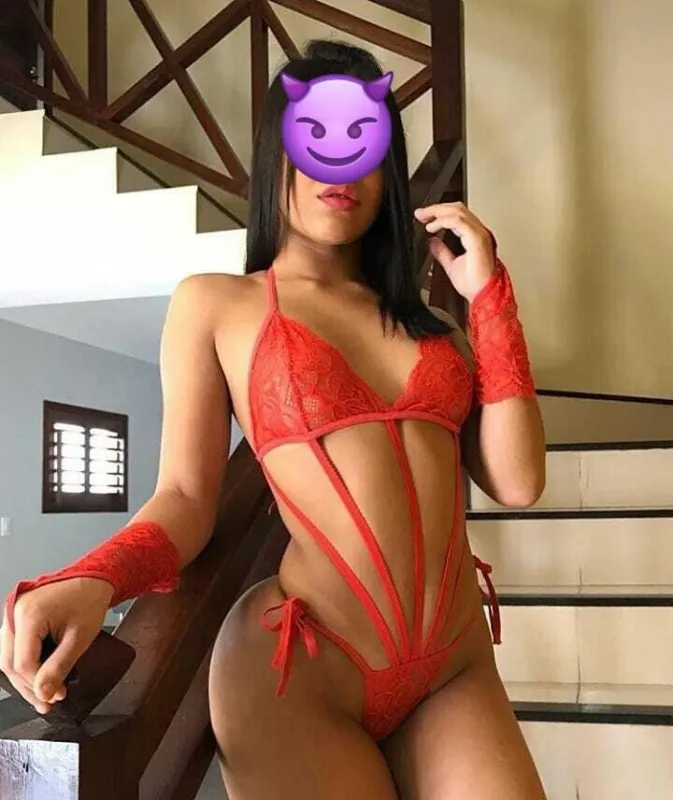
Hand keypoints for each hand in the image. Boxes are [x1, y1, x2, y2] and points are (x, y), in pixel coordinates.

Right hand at [0, 577, 113, 712]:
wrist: (93, 579)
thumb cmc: (88, 600)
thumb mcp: (79, 638)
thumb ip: (59, 667)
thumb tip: (43, 693)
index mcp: (28, 615)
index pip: (23, 663)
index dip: (38, 684)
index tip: (55, 696)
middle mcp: (14, 613)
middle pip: (10, 663)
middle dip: (29, 687)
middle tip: (47, 701)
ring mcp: (13, 614)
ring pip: (8, 658)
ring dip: (25, 678)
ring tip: (44, 693)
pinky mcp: (17, 617)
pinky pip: (14, 647)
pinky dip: (25, 664)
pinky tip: (38, 676)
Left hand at [414, 202, 495, 301]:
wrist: (483, 295)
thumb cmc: (475, 285)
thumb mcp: (452, 265)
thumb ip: (442, 252)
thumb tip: (432, 242)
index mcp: (475, 237)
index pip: (458, 215)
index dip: (440, 212)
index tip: (423, 217)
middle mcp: (479, 233)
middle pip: (457, 208)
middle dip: (436, 208)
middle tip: (420, 213)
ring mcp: (479, 234)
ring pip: (457, 211)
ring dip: (437, 212)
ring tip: (424, 217)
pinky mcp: (477, 239)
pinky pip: (458, 221)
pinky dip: (443, 221)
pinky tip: (433, 227)